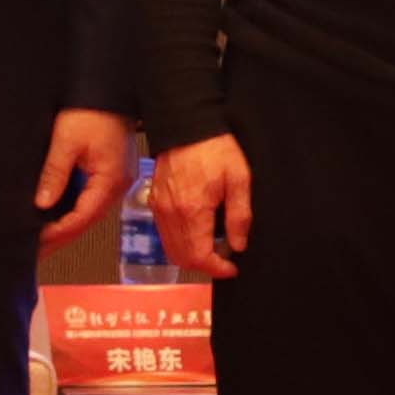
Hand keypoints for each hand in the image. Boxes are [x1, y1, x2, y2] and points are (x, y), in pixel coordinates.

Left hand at [29, 112, 131, 256]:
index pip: (81, 218)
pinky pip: (91, 198)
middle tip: (37, 250)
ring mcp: (116, 179)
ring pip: (88, 211)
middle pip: (86, 220)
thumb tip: (42, 203)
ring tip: (43, 236)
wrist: (110, 87)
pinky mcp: (111, 172)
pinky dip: (73, 208)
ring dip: (66, 224)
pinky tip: (57, 214)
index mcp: (110, 181)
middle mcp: (117, 185)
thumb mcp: (66, 141)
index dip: (58, 233)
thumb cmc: (94, 109)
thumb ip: (55, 174)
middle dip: (61, 236)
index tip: (38, 242)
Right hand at [150, 131, 254, 285]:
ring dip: (191, 255)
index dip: (217, 269)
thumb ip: (239, 216)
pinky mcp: (155, 201)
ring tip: (213, 246)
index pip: (200, 257)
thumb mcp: (239, 179)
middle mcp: (170, 214)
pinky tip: (197, 232)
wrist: (187, 126)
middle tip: (224, 259)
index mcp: (192, 210)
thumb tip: (238, 245)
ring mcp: (159, 208)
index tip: (231, 268)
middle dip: (205, 265)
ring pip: (171, 249)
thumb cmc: (214, 148)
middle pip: (183, 258)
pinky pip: (164, 234)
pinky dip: (179, 242)